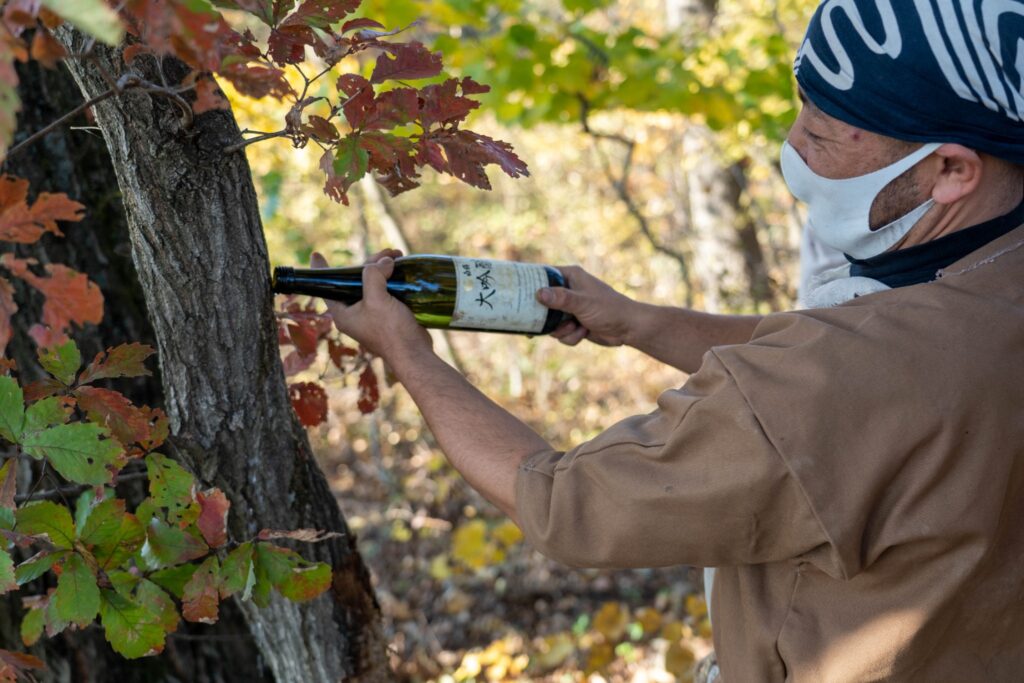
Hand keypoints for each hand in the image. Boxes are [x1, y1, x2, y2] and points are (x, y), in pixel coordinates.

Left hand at [311, 250, 432, 361]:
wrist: (413, 352)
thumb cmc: (391, 331)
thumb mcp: (377, 300)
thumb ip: (374, 276)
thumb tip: (384, 261)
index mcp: (343, 313)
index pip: (327, 288)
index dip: (322, 270)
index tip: (316, 254)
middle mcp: (354, 313)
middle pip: (355, 281)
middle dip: (370, 264)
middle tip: (387, 253)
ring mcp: (371, 314)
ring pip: (371, 284)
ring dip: (383, 269)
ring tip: (398, 256)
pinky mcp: (386, 315)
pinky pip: (384, 291)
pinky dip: (390, 279)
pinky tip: (400, 269)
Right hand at [537, 265, 637, 346]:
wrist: (628, 329)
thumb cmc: (610, 309)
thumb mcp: (583, 303)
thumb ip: (561, 299)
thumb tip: (539, 294)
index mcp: (570, 276)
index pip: (542, 275)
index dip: (528, 284)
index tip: (516, 293)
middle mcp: (568, 290)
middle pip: (541, 302)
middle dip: (545, 317)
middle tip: (537, 323)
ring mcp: (569, 308)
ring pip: (550, 322)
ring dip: (561, 330)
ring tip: (576, 327)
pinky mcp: (573, 324)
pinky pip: (560, 333)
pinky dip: (570, 337)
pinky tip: (583, 333)